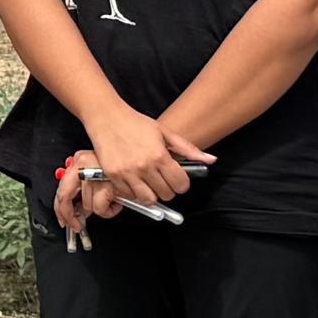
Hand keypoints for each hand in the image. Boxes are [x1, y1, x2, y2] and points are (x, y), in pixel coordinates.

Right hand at [75, 103, 196, 214]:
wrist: (107, 117)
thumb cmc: (135, 123)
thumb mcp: (165, 132)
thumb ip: (188, 149)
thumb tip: (210, 160)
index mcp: (160, 155)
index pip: (181, 185)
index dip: (182, 184)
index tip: (177, 179)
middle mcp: (144, 166)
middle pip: (166, 195)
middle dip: (168, 189)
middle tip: (163, 179)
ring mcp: (127, 173)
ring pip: (148, 199)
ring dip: (151, 193)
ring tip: (149, 182)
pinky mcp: (113, 176)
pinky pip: (128, 195)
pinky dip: (133, 191)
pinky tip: (134, 180)